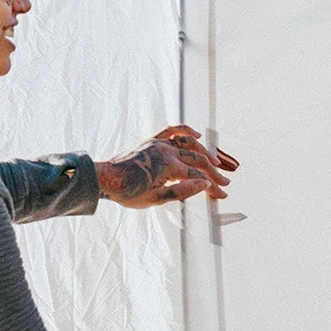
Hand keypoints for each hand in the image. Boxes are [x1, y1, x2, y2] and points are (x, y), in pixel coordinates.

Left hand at [97, 126, 238, 207]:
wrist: (106, 179)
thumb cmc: (128, 192)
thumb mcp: (156, 199)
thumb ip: (182, 191)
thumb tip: (203, 184)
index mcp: (169, 167)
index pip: (198, 176)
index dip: (212, 186)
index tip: (221, 194)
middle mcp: (166, 151)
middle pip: (197, 160)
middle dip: (213, 171)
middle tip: (224, 181)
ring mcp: (159, 144)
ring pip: (189, 143)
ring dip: (205, 152)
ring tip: (216, 162)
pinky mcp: (151, 141)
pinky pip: (171, 130)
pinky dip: (185, 130)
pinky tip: (197, 134)